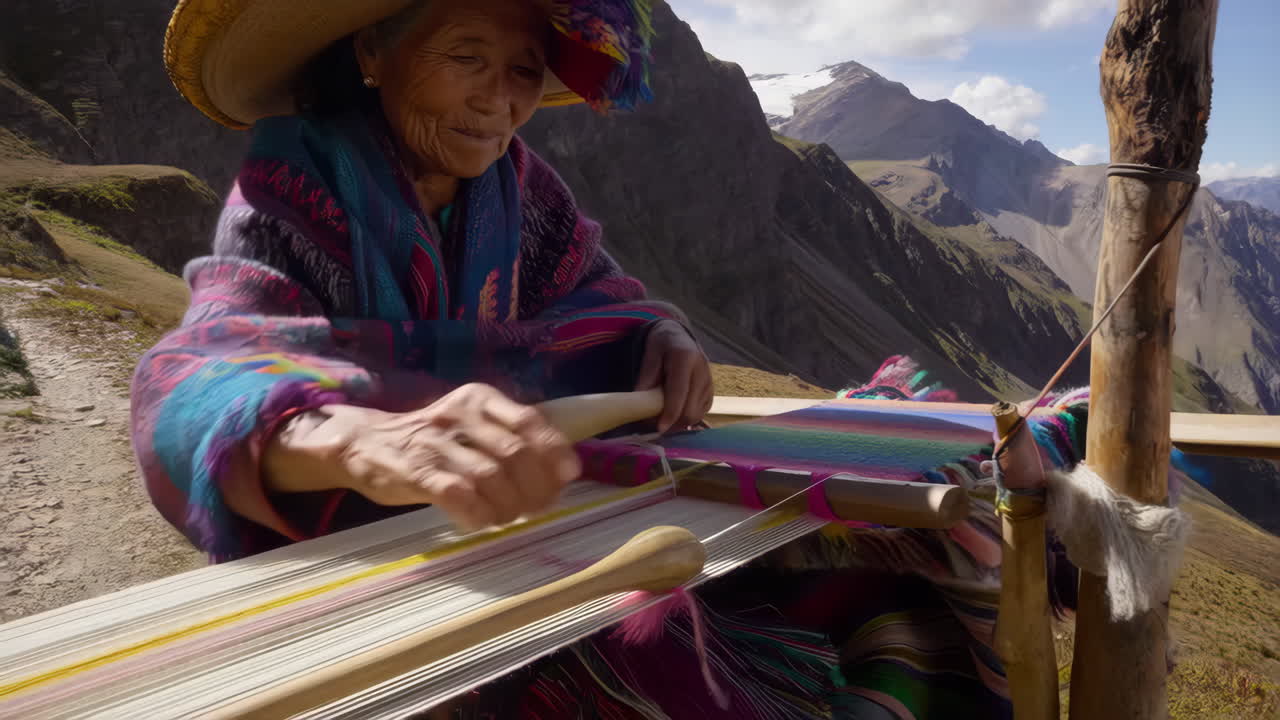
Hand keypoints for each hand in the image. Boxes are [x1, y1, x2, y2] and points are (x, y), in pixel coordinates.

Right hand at [282, 384, 580, 530]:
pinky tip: (481, 522)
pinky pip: (458, 495)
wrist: (364, 444)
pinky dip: (478, 514)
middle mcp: (460, 415)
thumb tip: (560, 469)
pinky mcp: (415, 472)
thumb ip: (509, 437)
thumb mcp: (471, 423)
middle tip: (540, 507)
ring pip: (490, 477)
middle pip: (514, 453)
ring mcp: (436, 444)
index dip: (554, 450)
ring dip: (510, 505)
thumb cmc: (432, 440)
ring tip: (510, 517)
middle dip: (536, 486)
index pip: (528, 420)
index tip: (569, 475)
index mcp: (479, 399)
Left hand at [635, 319, 712, 432]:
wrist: (679, 337)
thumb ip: (646, 378)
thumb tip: (641, 406)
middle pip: (690, 410)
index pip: (679, 393)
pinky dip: (687, 419)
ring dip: (679, 423)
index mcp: (685, 358)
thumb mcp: (649, 355)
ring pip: (696, 415)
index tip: (658, 428)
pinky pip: (700, 414)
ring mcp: (709, 383)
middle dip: (673, 423)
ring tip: (662, 417)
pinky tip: (674, 412)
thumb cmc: (662, 346)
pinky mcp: (711, 392)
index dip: (669, 414)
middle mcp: (702, 371)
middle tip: (654, 424)